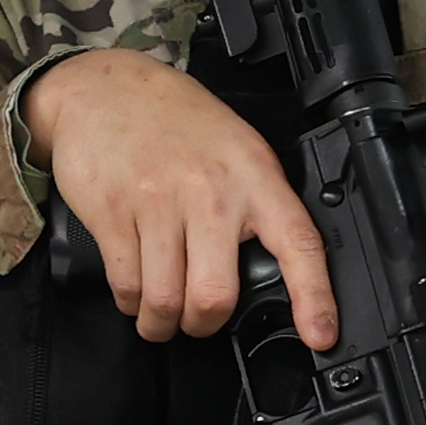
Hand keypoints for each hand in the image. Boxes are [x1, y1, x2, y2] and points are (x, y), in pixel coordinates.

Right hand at [22, 46, 333, 347]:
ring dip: (160, 324)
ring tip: (160, 318)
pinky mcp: (113, 213)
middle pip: (215, 296)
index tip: (321, 336)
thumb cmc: (176, 122)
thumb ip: (256, 201)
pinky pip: (126, 284)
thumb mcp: (236, 147)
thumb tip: (272, 270)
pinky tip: (134, 292)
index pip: (298, 243)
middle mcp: (210, 192)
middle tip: (199, 320)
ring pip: (165, 300)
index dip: (314, 297)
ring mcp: (158, 203)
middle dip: (204, 325)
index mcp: (253, 176)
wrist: (105, 88)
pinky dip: (129, 302)